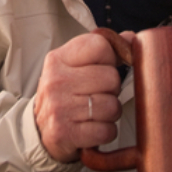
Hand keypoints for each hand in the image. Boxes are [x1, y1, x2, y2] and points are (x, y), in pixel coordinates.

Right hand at [32, 31, 131, 162]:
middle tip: (97, 95)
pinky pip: (107, 130)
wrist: (40, 131)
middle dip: (112, 89)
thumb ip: (103, 50)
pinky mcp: (65, 133)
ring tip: (95, 112)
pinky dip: (106, 132)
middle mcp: (56, 81)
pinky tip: (92, 128)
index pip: (100, 46)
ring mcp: (59, 107)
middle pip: (111, 77)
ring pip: (112, 106)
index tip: (101, 69)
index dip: (110, 59)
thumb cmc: (65, 94)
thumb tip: (131, 38)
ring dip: (110, 113)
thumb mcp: (75, 66)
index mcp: (58, 59)